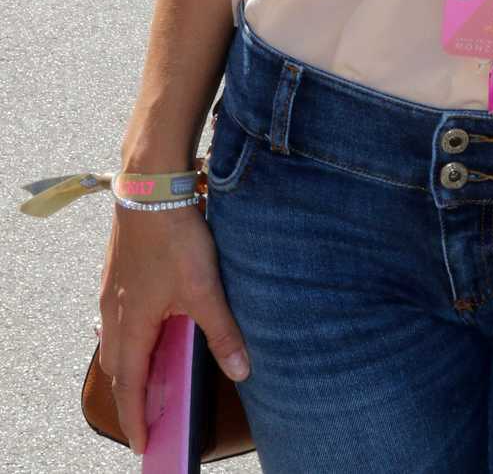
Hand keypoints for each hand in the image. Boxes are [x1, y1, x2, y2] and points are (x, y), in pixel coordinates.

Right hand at [98, 205, 249, 455]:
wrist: (151, 185)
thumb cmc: (174, 236)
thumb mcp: (203, 287)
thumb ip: (221, 331)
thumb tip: (242, 371)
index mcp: (133, 324)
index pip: (130, 385)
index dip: (136, 417)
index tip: (143, 443)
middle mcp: (115, 312)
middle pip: (118, 366)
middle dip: (131, 395)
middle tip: (147, 415)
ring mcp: (113, 290)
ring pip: (115, 339)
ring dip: (129, 363)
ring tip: (148, 374)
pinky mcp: (118, 270)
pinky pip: (117, 316)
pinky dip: (129, 333)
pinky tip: (146, 323)